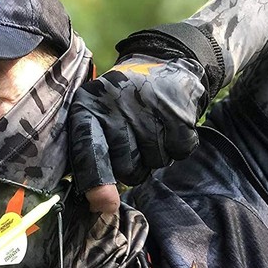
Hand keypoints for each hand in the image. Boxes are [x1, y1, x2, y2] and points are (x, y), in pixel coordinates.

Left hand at [68, 54, 205, 212]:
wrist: (161, 61)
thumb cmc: (119, 103)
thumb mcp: (95, 117)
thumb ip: (90, 160)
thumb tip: (102, 206)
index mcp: (88, 107)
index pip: (87, 148)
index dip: (94, 179)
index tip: (101, 203)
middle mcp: (116, 106)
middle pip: (125, 167)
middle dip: (130, 167)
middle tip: (132, 145)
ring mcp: (149, 109)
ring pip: (153, 164)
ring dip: (154, 158)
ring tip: (149, 131)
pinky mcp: (179, 112)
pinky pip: (178, 153)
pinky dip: (176, 148)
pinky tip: (168, 128)